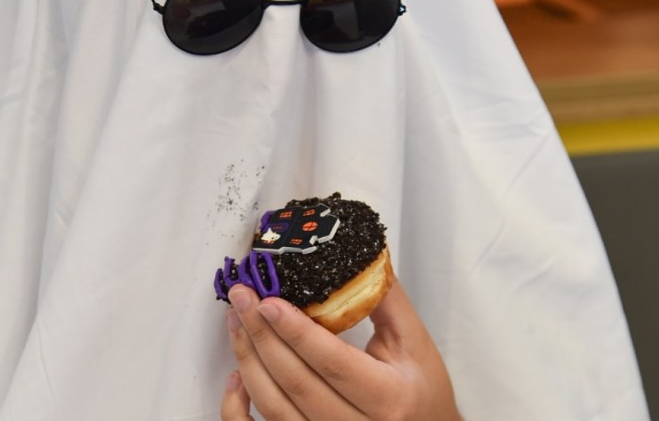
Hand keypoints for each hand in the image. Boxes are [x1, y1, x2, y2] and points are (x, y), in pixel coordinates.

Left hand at [220, 281, 460, 420]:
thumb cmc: (422, 392)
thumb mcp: (413, 341)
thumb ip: (383, 297)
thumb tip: (356, 254)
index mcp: (389, 397)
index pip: (333, 362)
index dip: (296, 331)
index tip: (268, 301)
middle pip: (297, 383)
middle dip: (262, 335)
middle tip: (242, 297)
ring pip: (276, 408)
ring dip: (249, 361)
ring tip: (236, 322)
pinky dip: (241, 409)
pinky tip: (236, 378)